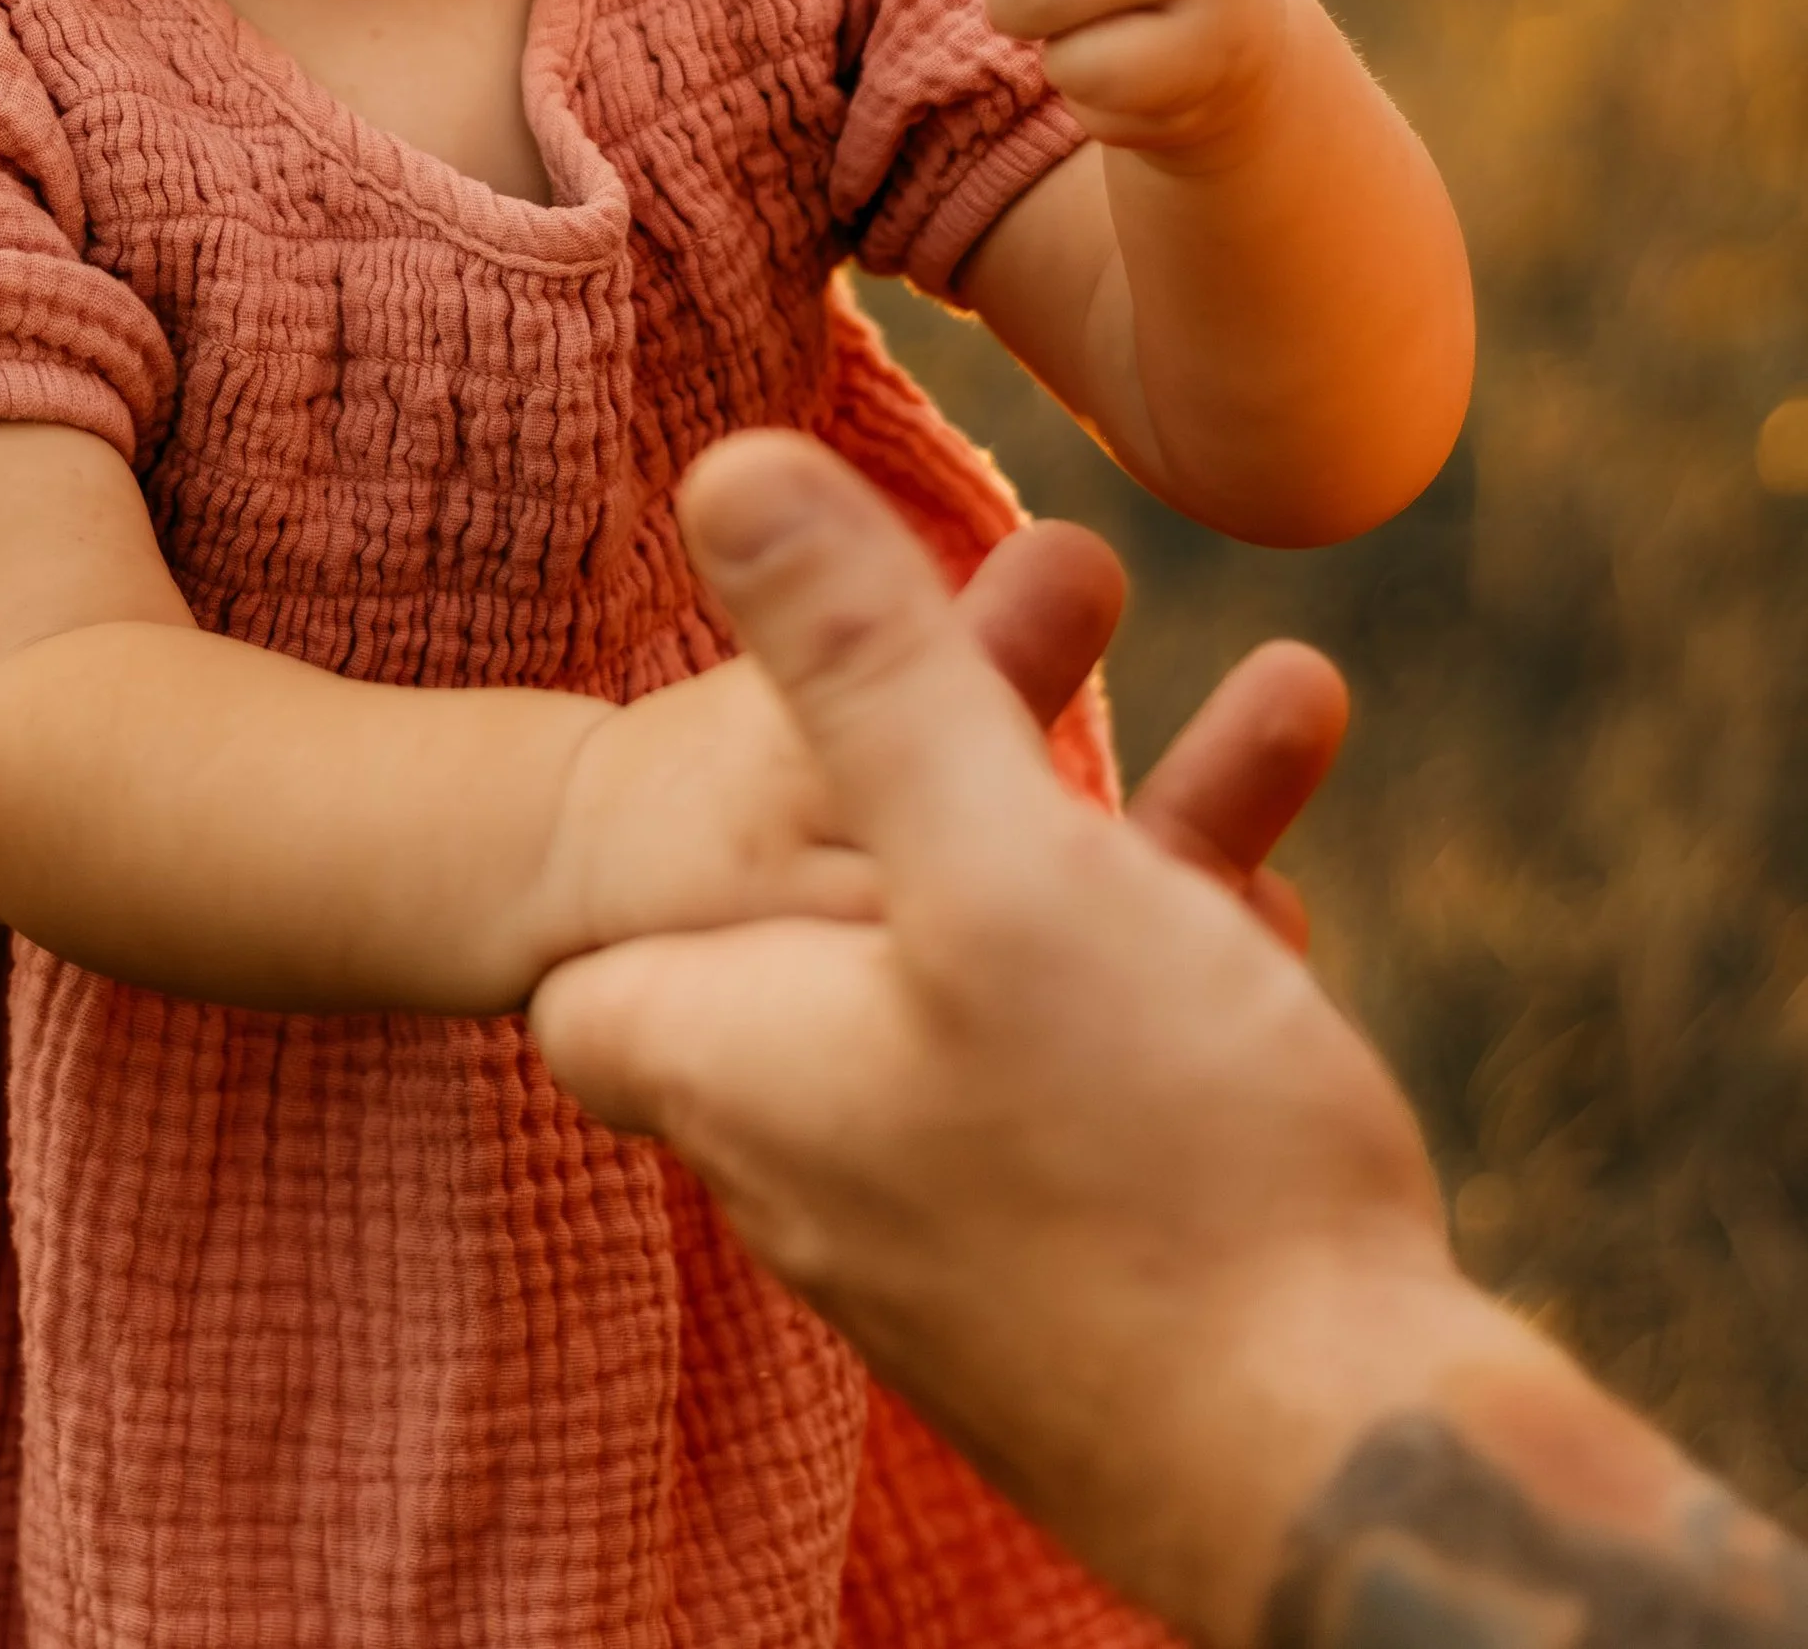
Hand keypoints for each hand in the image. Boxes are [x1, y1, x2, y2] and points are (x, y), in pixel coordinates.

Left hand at [533, 434, 1485, 1648]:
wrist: (1359, 1481)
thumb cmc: (1152, 1166)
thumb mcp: (996, 858)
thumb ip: (861, 666)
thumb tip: (727, 469)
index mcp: (745, 1069)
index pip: (591, 973)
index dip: (653, 847)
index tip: (747, 728)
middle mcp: (827, 1169)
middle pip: (845, 915)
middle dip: (971, 752)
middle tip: (1089, 611)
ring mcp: (966, 1237)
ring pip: (1010, 973)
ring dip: (1128, 829)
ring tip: (1281, 708)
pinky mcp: (1100, 1281)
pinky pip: (1105, 1080)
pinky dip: (1179, 973)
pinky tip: (1284, 918)